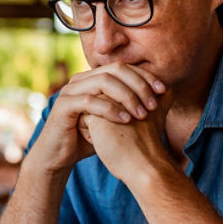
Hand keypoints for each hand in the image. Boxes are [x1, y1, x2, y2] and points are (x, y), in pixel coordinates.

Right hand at [27, 62, 165, 174]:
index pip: (123, 67)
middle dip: (138, 84)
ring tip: (142, 113)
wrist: (59, 156)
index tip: (163, 90)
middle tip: (154, 103)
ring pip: (104, 82)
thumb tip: (164, 98)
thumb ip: (132, 106)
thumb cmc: (88, 138)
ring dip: (127, 96)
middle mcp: (81, 79)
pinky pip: (90, 101)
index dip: (144, 76)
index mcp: (93, 78)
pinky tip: (126, 120)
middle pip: (115, 70)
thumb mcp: (114, 120)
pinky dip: (110, 109)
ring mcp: (71, 91)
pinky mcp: (63, 106)